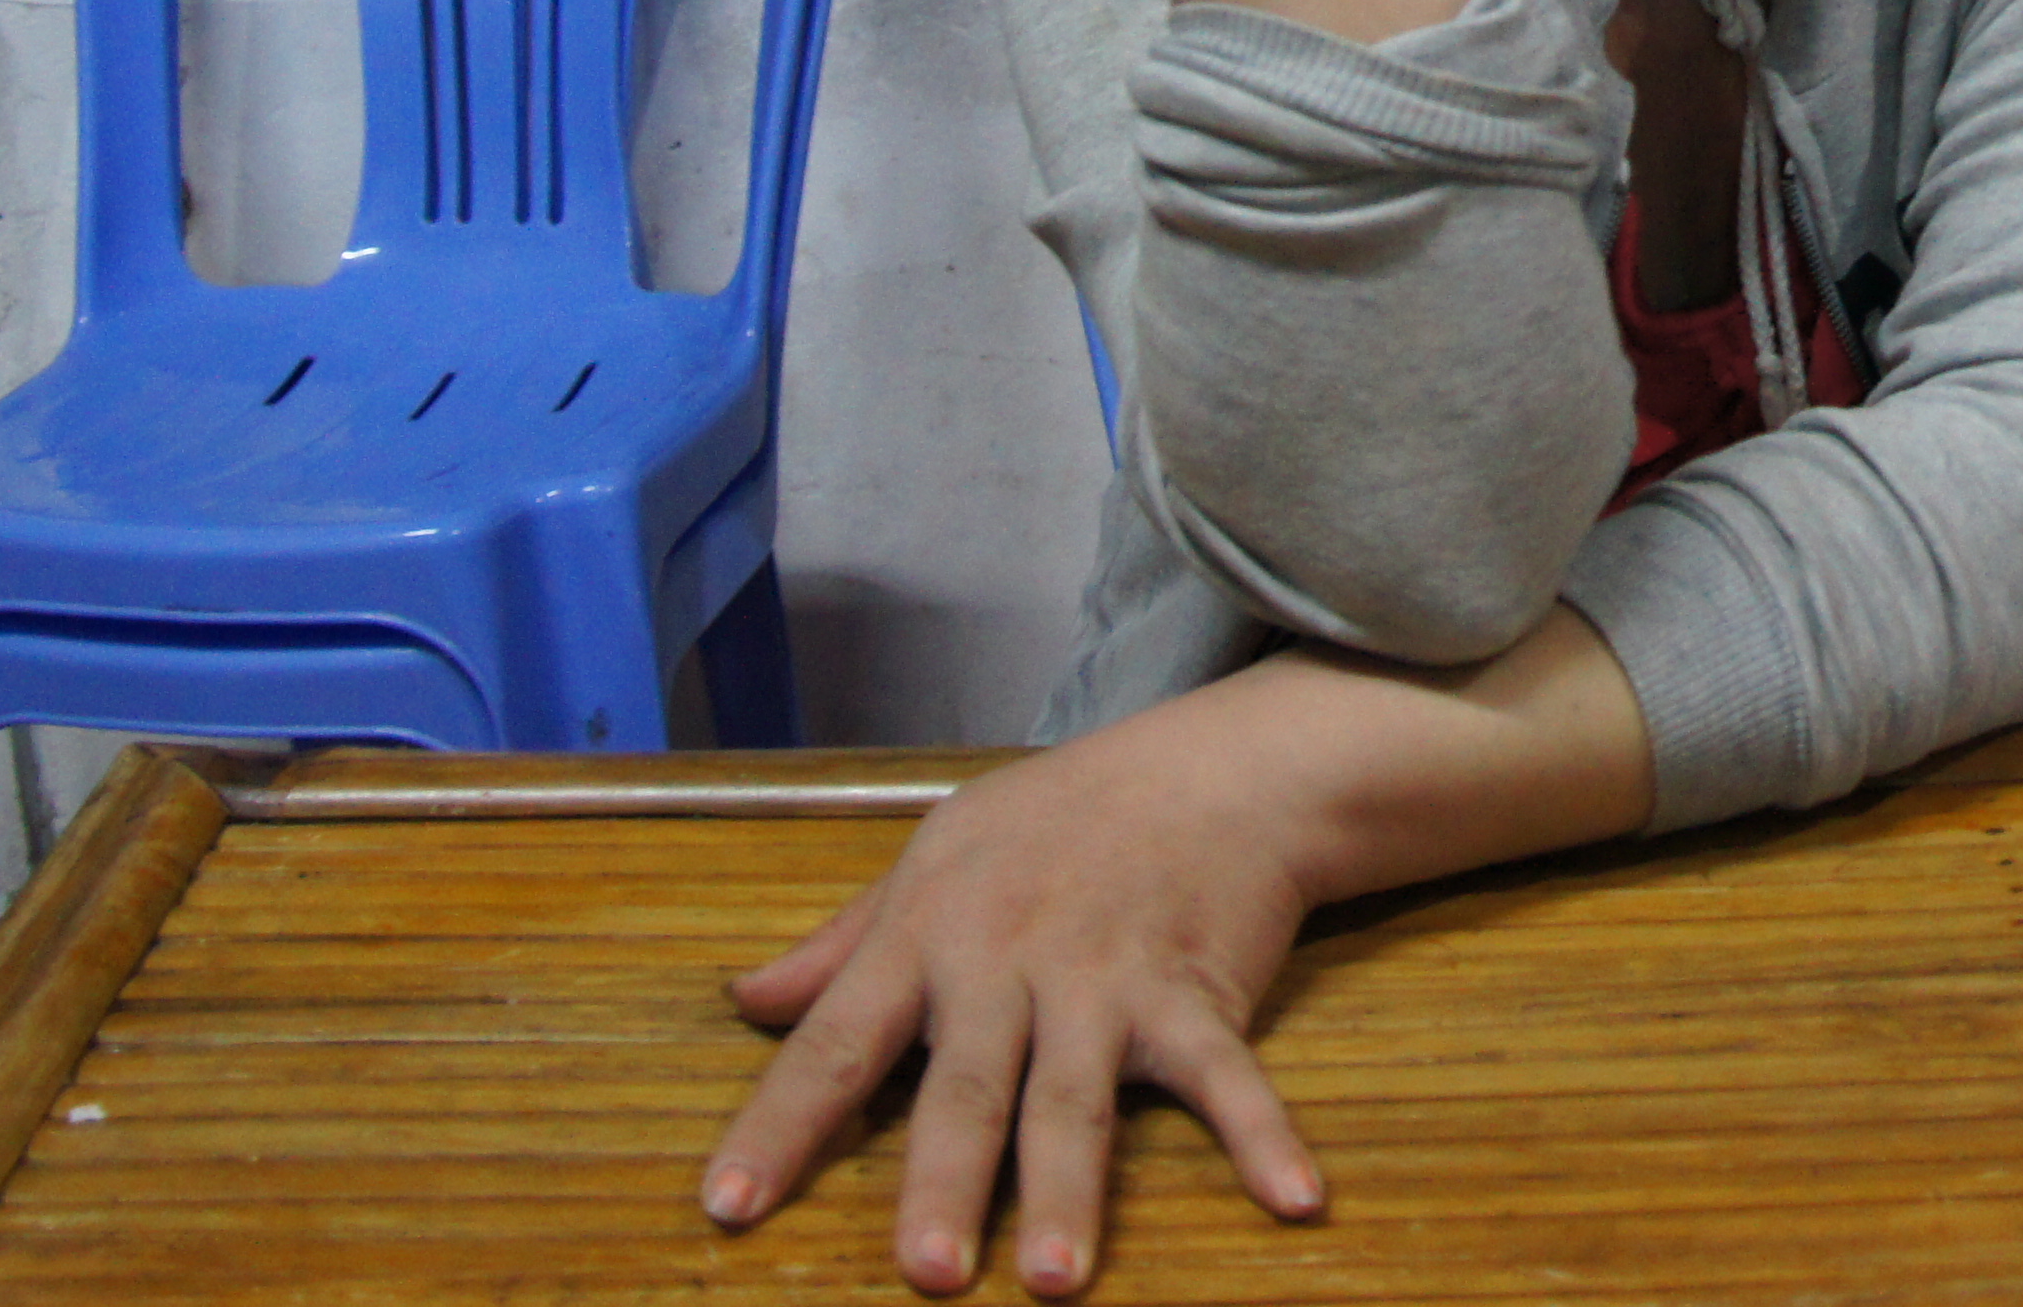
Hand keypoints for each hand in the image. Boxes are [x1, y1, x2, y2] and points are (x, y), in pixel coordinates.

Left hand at [700, 711, 1328, 1298]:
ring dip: (1066, 1188)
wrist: (1209, 767)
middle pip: (967, 1087)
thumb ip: (840, 943)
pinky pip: (1227, 1075)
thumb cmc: (1057, 818)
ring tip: (1052, 1279)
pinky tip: (1293, 1198)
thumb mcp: (932, 857)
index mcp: (928, 934)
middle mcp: (1008, 963)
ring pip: (1075, 1098)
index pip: (837, 1042)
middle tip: (925, 1274)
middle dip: (943, 1179)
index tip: (729, 1207)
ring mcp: (1107, 980)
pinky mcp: (1196, 993)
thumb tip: (746, 1000)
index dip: (780, 1125)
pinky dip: (1261, 1135)